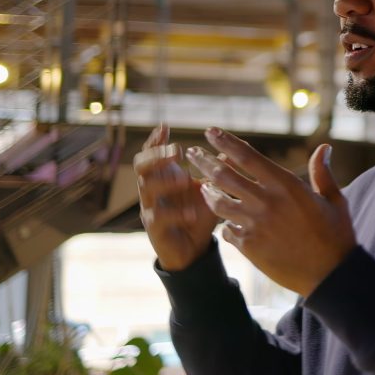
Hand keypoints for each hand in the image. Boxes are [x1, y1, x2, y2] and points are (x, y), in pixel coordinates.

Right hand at [135, 124, 215, 270]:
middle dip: (157, 155)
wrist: (193, 249)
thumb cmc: (199, 213)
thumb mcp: (211, 189)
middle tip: (178, 151)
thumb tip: (233, 147)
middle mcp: (153, 188)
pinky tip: (191, 213)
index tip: (165, 126)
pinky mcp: (155, 229)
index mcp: (165, 175)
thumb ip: (218, 170)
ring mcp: (151, 208)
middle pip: (141, 165)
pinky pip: (158, 218)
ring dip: (165, 181)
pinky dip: (175, 213)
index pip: (153, 152)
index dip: (156, 139)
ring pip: (146, 188)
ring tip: (185, 179)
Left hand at [186, 128, 355, 296]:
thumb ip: (323, 173)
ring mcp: (254, 224)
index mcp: (286, 185)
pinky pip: (226, 229)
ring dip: (207, 192)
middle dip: (204, 162)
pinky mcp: (248, 246)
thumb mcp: (334, 200)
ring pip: (218, 203)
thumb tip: (324, 147)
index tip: (211, 131)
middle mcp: (266, 201)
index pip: (247, 157)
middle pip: (224, 176)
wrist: (330, 275)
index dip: (226, 142)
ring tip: (201, 186)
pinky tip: (224, 221)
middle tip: (192, 153)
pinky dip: (224, 223)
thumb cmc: (336, 234)